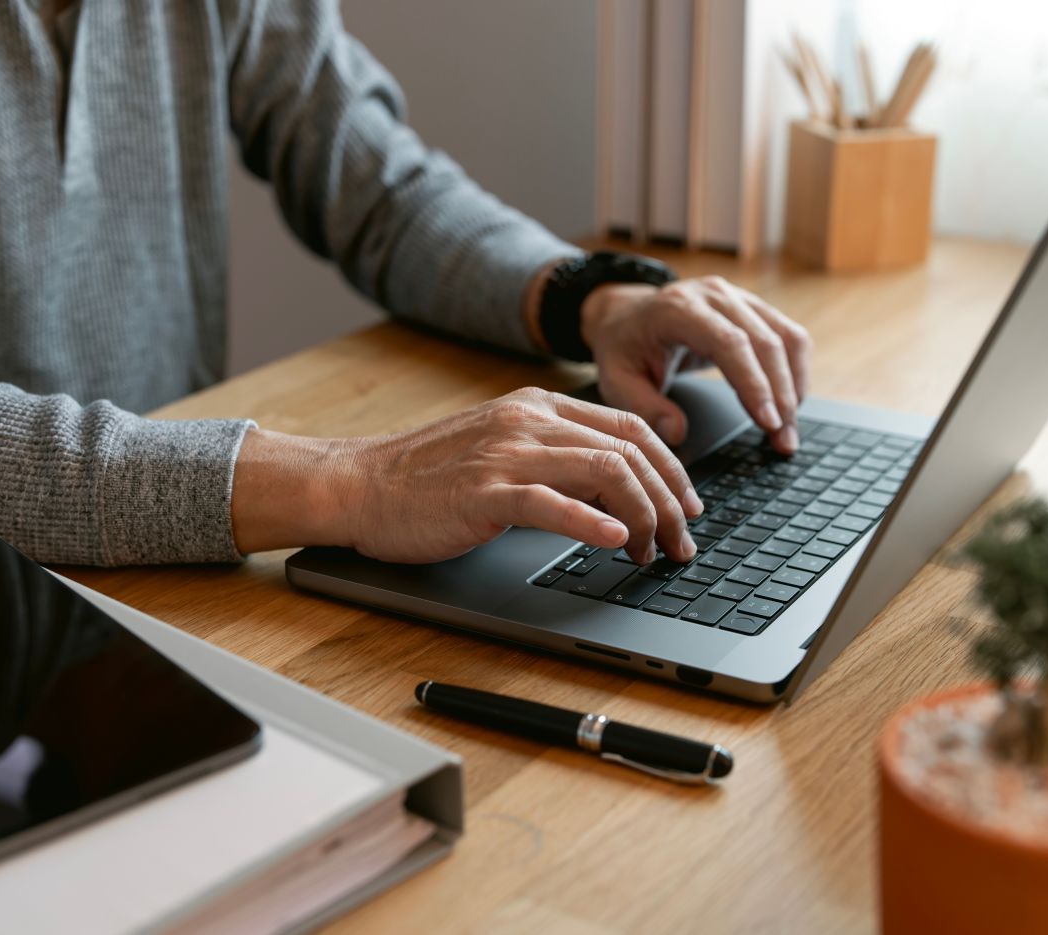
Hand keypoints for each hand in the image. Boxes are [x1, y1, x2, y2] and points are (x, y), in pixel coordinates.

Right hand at [230, 388, 703, 563]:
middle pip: (630, 451)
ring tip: (653, 552)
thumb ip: (555, 457)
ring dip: (644, 517)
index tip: (687, 506)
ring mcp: (508, 453)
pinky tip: (615, 542)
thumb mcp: (502, 449)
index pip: (630, 429)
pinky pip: (553, 503)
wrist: (360, 483)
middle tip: (680, 543)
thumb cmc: (428, 477)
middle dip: (669, 501)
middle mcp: (529, 421)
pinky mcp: (485, 491)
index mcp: (538, 407)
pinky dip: (592, 523)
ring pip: (606, 472)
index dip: (671, 469)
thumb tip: (616, 494)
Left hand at [581, 276, 813, 453]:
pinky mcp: (753, 308)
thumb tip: (677, 432)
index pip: (730, 343)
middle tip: (784, 439)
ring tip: (789, 430)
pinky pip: (789, 336)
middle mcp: (714, 296)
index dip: (753, 382)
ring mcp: (738, 298)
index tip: (767, 421)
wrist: (626, 314)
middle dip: (780, 395)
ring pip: (786, 337)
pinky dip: (796, 371)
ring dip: (795, 386)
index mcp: (679, 309)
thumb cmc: (623, 347)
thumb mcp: (615, 379)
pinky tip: (790, 403)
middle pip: (765, 342)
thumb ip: (642, 406)